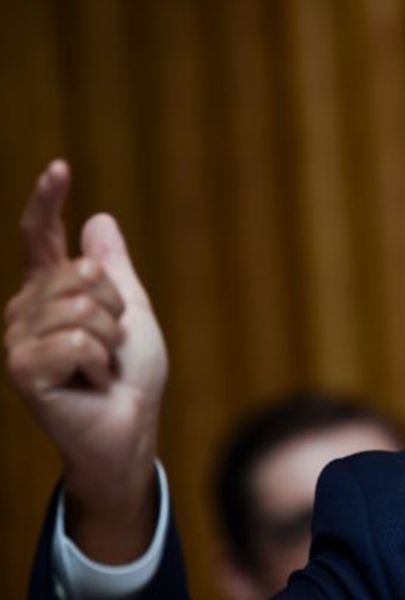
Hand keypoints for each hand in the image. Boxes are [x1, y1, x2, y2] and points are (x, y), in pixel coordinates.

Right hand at [3, 160, 167, 562]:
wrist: (130, 427)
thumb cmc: (130, 375)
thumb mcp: (133, 313)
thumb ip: (114, 270)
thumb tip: (99, 219)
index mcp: (51, 293)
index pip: (42, 237)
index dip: (48, 201)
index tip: (60, 167)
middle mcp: (26, 310)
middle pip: (84, 273)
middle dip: (117, 310)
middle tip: (112, 348)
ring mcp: (19, 340)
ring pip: (84, 307)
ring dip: (111, 341)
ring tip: (101, 368)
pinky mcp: (23, 369)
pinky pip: (79, 341)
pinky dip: (100, 364)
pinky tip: (91, 384)